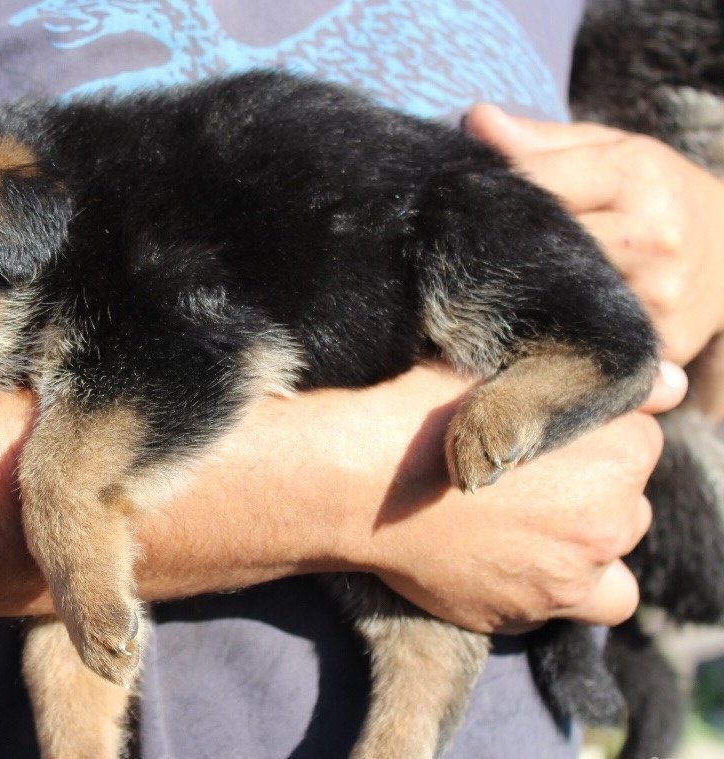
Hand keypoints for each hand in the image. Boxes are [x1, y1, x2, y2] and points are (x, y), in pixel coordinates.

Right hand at [354, 361, 685, 633]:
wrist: (352, 480)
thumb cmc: (422, 414)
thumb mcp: (505, 373)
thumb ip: (599, 381)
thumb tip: (673, 384)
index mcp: (617, 452)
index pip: (639, 441)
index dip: (592, 435)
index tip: (546, 435)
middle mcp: (609, 520)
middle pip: (627, 506)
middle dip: (591, 493)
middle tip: (527, 479)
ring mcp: (568, 575)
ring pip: (610, 567)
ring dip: (582, 549)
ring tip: (524, 527)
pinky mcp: (523, 613)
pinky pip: (568, 609)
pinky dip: (551, 592)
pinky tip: (506, 561)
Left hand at [465, 104, 723, 364]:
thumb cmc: (657, 191)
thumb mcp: (610, 150)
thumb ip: (540, 141)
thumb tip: (474, 120)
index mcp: (639, 176)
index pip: (538, 184)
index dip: (491, 193)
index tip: (456, 199)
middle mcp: (654, 237)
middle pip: (544, 247)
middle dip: (501, 246)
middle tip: (461, 249)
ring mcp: (658, 296)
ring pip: (559, 299)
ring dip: (521, 295)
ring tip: (497, 284)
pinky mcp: (660, 343)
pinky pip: (586, 343)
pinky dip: (553, 335)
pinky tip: (534, 322)